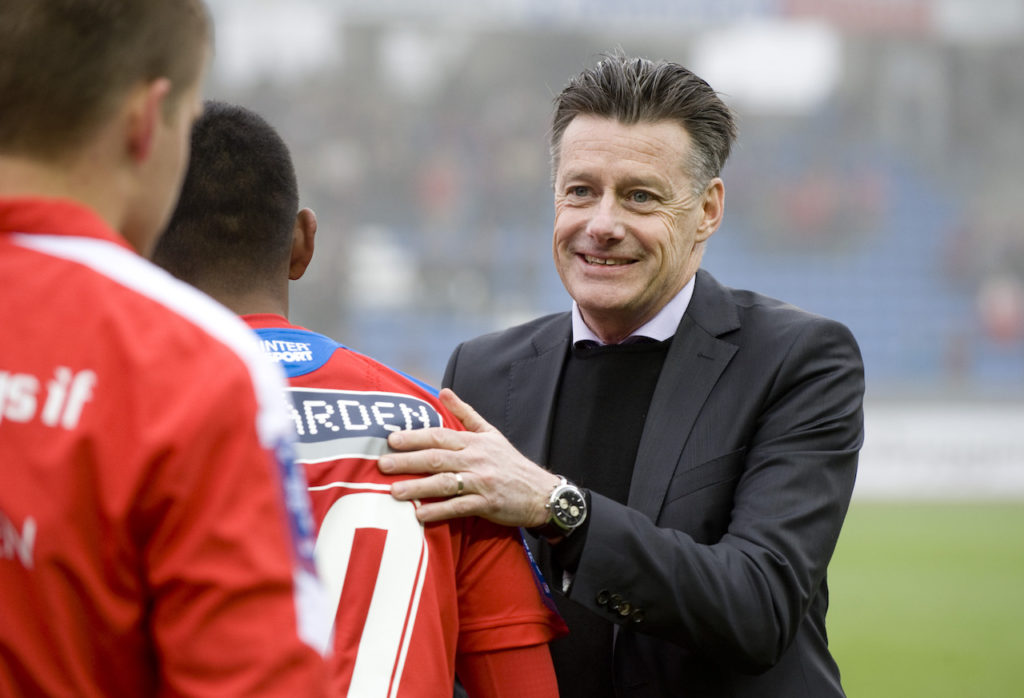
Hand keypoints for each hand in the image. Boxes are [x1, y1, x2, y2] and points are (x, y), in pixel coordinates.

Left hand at [379, 388, 560, 526]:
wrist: (541, 492)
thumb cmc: (511, 463)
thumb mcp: (491, 433)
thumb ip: (465, 413)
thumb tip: (443, 391)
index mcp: (474, 442)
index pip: (439, 436)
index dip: (414, 437)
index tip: (391, 439)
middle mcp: (476, 459)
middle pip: (436, 458)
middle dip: (407, 460)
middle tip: (382, 464)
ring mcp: (481, 482)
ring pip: (444, 483)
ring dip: (417, 488)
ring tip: (393, 492)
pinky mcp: (487, 504)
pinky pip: (458, 507)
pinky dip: (438, 511)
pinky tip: (419, 515)